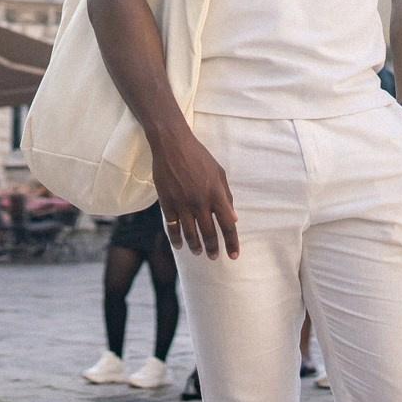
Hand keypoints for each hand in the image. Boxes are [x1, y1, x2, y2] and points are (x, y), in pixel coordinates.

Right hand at [149, 125, 239, 259]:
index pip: (228, 225)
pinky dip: (176, 239)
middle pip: (209, 234)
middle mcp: (201, 202)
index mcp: (216, 194)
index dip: (232, 243)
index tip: (234, 256)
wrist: (172, 144)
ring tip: (198, 252)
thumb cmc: (199, 156)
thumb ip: (227, 196)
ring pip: (190, 234)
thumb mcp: (219, 172)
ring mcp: (183, 204)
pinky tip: (179, 245)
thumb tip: (234, 218)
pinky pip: (172, 227)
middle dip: (213, 249)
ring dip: (195, 247)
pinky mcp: (167, 203)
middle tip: (214, 257)